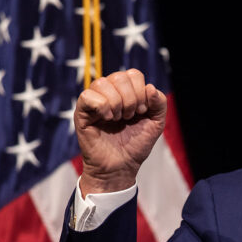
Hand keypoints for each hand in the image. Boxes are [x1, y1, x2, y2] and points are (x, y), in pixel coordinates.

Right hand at [74, 69, 166, 195]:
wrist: (121, 167)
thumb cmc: (136, 145)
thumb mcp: (156, 123)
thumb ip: (159, 103)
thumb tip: (150, 87)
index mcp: (126, 92)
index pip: (133, 74)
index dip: (141, 91)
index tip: (142, 112)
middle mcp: (109, 93)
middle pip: (119, 76)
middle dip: (131, 98)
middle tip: (130, 116)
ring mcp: (95, 101)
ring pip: (102, 83)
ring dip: (117, 103)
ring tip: (118, 119)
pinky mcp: (82, 112)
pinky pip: (87, 95)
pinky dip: (103, 106)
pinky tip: (108, 119)